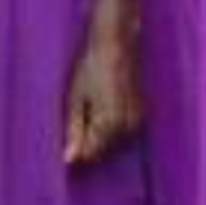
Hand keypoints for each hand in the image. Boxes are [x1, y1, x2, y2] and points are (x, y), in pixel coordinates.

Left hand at [62, 23, 141, 164]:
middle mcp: (128, 127)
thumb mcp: (75, 98)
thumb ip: (73, 130)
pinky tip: (100, 108)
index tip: (64, 139)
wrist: (116, 43)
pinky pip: (122, 132)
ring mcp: (138, 122)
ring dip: (99, 136)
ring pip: (113, 144)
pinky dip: (109, 128)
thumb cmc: (90, 67)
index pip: (91, 155)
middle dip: (86, 143)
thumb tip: (69, 161)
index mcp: (110, 124)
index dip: (75, 151)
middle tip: (75, 117)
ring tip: (87, 108)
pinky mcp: (141, 115)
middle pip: (103, 151)